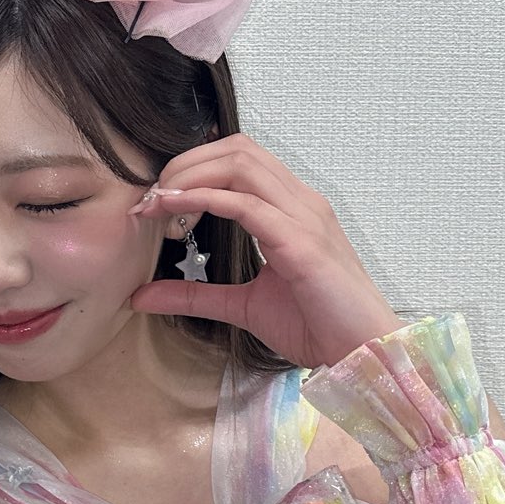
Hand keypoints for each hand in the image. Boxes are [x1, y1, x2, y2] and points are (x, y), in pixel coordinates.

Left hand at [129, 134, 403, 368]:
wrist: (363, 354)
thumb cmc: (317, 326)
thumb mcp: (241, 306)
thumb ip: (194, 296)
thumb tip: (141, 296)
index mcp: (291, 209)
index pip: (240, 159)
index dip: (193, 167)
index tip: (156, 199)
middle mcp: (300, 202)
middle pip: (236, 149)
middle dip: (185, 163)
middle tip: (150, 198)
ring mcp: (304, 217)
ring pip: (241, 164)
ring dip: (191, 176)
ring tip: (158, 203)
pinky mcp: (301, 242)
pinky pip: (247, 204)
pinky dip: (204, 199)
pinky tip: (175, 211)